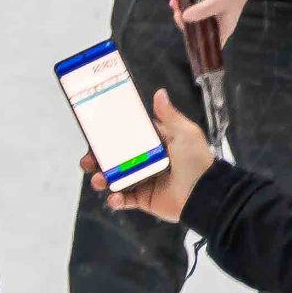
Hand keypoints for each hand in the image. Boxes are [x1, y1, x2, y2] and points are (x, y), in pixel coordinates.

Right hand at [91, 88, 219, 223]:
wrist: (203, 195)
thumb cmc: (196, 162)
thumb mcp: (185, 133)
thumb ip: (169, 115)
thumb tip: (159, 93)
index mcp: (154, 143)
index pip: (127, 137)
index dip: (110, 136)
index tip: (95, 134)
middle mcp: (146, 161)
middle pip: (115, 158)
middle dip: (98, 160)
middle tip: (88, 161)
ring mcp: (143, 180)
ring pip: (115, 178)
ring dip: (102, 179)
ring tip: (99, 180)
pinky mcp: (143, 199)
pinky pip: (124, 199)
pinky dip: (115, 199)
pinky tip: (114, 197)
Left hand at [178, 0, 268, 46]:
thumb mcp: (217, 1)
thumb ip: (202, 10)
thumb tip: (183, 16)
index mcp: (222, 30)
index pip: (205, 44)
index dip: (192, 40)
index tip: (183, 26)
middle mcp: (217, 25)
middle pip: (196, 30)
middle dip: (184, 21)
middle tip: (176, 10)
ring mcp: (213, 15)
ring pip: (195, 18)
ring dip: (183, 11)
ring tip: (175, 2)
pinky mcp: (210, 5)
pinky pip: (196, 8)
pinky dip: (188, 4)